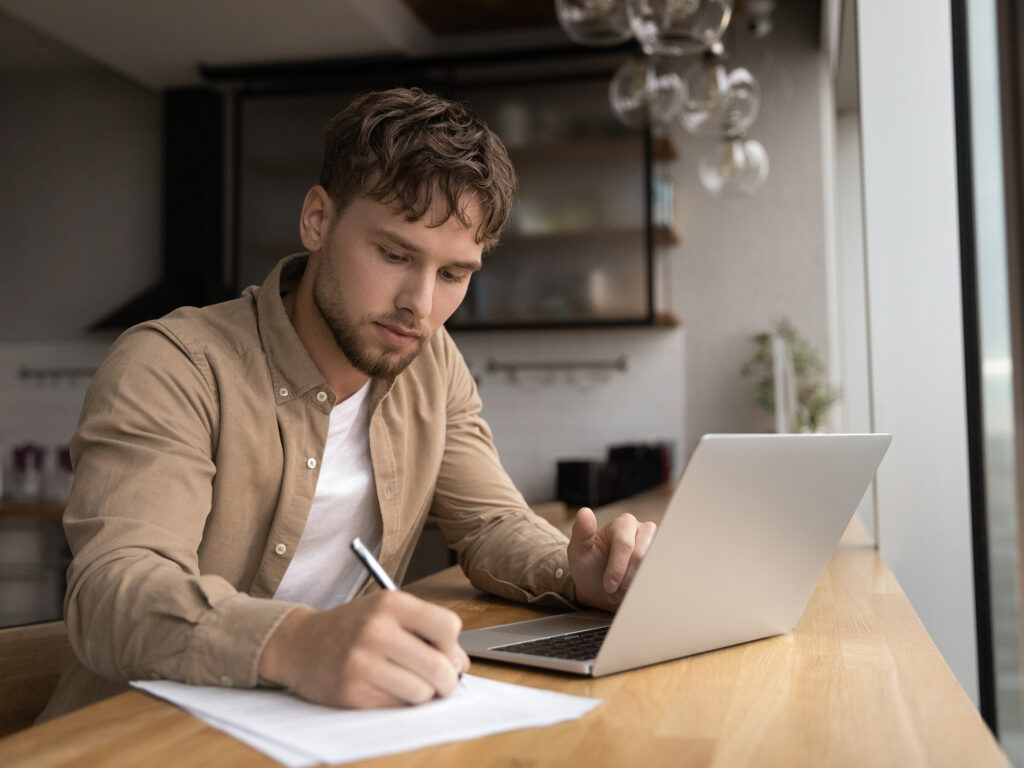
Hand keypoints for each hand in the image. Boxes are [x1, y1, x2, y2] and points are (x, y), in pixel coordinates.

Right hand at [258, 590, 469, 707]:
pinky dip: (398, 702)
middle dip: (446, 680)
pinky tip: (384, 687)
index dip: (451, 645)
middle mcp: (377, 630)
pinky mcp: (352, 691)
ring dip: (422, 693)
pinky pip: (397, 706)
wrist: (299, 644)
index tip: (443, 651)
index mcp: (391, 603)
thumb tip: (461, 664)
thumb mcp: (387, 613)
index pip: (448, 626)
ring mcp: (363, 662)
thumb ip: (426, 631)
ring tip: (408, 682)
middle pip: (440, 666)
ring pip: (422, 692)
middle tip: (440, 681)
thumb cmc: (352, 628)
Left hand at [567, 509, 656, 611]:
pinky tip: (636, 593)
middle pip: (642, 556)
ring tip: (622, 595)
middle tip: (613, 594)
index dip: (617, 568)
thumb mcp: (579, 552)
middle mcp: (644, 530)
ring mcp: (657, 547)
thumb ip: (581, 532)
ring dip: (637, 585)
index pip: (625, 544)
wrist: (601, 590)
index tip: (608, 586)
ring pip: (654, 566)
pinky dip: (648, 587)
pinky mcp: (663, 562)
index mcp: (623, 523)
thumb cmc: (589, 567)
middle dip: (626, 579)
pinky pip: (663, 576)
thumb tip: (584, 512)